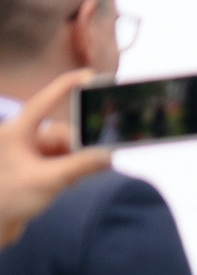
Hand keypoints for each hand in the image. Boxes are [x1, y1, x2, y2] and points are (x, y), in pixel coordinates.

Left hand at [0, 70, 110, 249]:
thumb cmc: (10, 198)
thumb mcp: (49, 181)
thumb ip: (80, 166)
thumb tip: (108, 155)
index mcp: (17, 132)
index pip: (45, 102)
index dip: (66, 86)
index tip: (89, 76)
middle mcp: (23, 139)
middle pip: (61, 131)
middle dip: (78, 146)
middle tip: (96, 159)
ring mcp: (30, 154)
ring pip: (65, 149)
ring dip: (76, 162)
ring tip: (73, 182)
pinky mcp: (36, 169)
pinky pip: (63, 162)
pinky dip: (71, 171)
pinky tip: (69, 185)